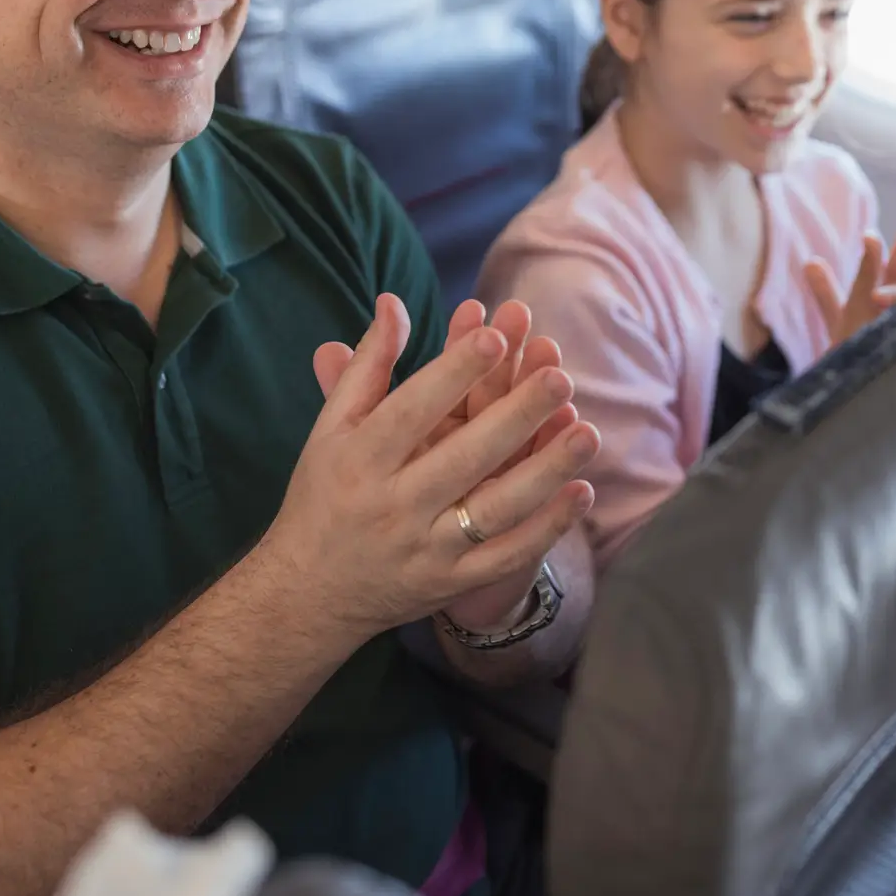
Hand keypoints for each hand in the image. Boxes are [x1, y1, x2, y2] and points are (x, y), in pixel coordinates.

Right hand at [263, 293, 598, 637]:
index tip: (494, 336)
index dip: (453, 373)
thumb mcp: (331, 430)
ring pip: (495, 510)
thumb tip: (394, 302)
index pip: (411, 410)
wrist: (308, 593)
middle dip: (516, 416)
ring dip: (545, 471)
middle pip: (463, 457)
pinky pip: (506, 556)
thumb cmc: (324, 494)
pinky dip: (547, 528)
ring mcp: (426, 548)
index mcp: (359, 460)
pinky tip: (582, 492)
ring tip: (587, 432)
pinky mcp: (452, 582)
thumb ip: (368, 366)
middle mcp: (393, 506)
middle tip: (559, 376)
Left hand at [804, 218, 895, 345]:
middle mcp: (891, 303)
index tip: (868, 235)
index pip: (875, 267)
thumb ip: (825, 290)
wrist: (863, 381)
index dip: (873, 252)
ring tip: (877, 297)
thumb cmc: (855, 343)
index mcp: (874, 293)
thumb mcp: (838, 316)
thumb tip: (810, 262)